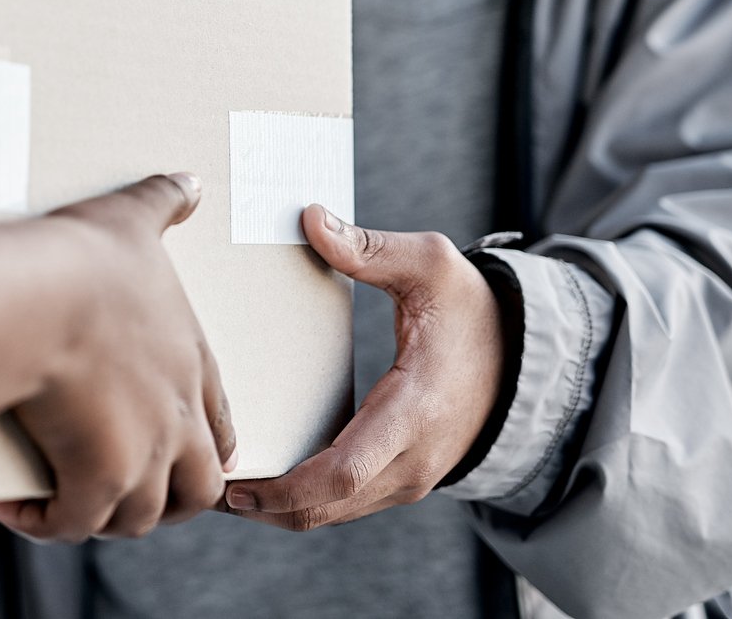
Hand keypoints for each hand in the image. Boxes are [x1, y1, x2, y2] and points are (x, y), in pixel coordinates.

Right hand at [0, 173, 236, 542]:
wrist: (41, 298)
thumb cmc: (84, 259)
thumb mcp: (132, 219)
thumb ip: (163, 202)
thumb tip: (190, 181)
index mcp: (191, 363)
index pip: (220, 426)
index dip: (203, 447)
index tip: (171, 454)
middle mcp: (178, 417)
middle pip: (199, 491)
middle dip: (167, 500)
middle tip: (124, 494)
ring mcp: (144, 454)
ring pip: (142, 517)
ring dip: (105, 516)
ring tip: (65, 503)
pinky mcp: (98, 479)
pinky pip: (76, 524)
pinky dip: (47, 522)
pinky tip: (14, 506)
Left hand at [224, 206, 502, 530]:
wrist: (527, 360)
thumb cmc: (474, 311)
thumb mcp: (432, 267)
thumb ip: (371, 248)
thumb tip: (311, 219)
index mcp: (414, 411)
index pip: (343, 472)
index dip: (284, 487)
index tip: (233, 483)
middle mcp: (412, 460)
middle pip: (326, 506)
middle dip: (264, 506)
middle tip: (204, 487)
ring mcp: (410, 477)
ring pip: (333, 512)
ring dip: (279, 508)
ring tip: (221, 485)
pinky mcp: (403, 478)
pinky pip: (346, 501)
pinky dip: (304, 500)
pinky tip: (264, 478)